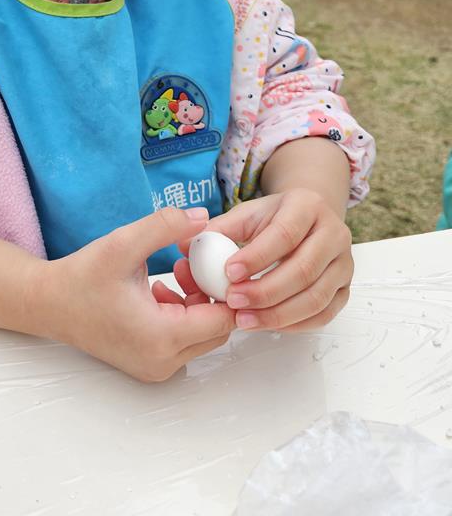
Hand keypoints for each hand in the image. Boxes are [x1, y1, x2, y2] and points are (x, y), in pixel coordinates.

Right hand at [36, 207, 235, 381]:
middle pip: (218, 330)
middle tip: (188, 266)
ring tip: (173, 275)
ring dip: (197, 304)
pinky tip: (160, 291)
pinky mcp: (150, 365)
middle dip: (210, 294)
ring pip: (203, 337)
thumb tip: (203, 217)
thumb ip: (165, 226)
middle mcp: (163, 362)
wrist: (49, 304)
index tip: (208, 260)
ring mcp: (156, 368)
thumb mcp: (123, 243)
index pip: (224, 319)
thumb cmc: (82, 277)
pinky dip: (183, 316)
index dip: (222, 286)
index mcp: (162, 337)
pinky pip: (185, 343)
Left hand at [174, 189, 352, 332]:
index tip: (228, 272)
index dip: (257, 257)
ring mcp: (343, 263)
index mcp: (307, 206)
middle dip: (266, 291)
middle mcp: (333, 233)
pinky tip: (268, 324)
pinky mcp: (345, 288)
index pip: (284, 234)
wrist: (309, 217)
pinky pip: (324, 313)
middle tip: (233, 302)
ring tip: (245, 320)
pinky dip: (296, 324)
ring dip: (278, 313)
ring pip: (316, 296)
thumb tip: (186, 247)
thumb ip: (218, 229)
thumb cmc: (274, 218)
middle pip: (303, 269)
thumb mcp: (247, 213)